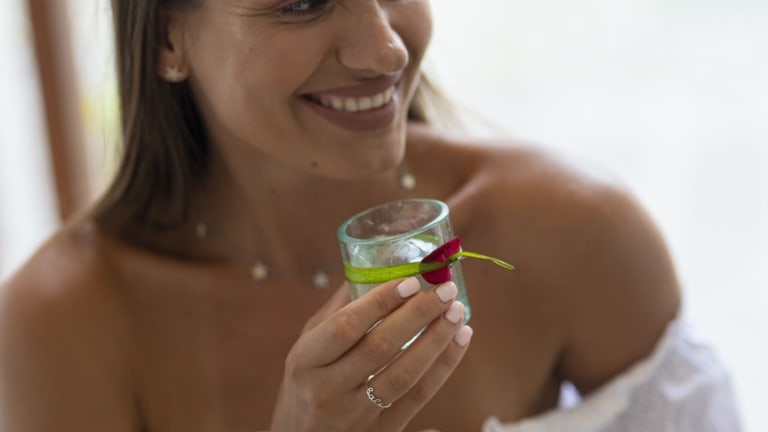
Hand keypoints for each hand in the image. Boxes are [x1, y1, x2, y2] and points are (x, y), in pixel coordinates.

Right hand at [270, 277, 471, 431]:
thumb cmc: (306, 387)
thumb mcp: (306, 350)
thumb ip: (336, 313)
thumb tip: (369, 267)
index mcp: (305, 361)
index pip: (346, 326)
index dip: (381, 302)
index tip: (411, 280)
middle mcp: (327, 389)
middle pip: (380, 347)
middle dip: (418, 314)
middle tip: (445, 290)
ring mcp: (354, 415)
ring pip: (403, 374)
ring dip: (436, 340)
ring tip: (457, 312)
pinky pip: (418, 398)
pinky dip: (444, 367)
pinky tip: (459, 341)